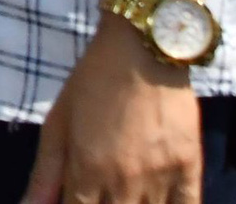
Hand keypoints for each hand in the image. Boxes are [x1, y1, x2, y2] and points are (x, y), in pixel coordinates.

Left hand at [21, 19, 200, 203]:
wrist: (143, 48)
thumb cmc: (93, 81)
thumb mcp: (59, 122)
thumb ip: (45, 173)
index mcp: (87, 170)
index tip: (75, 200)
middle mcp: (124, 181)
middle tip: (101, 193)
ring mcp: (160, 177)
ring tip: (124, 194)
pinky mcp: (190, 168)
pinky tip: (158, 202)